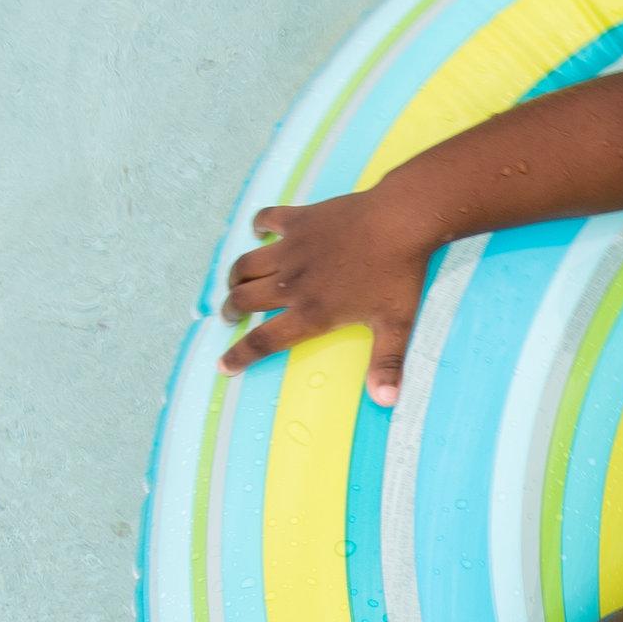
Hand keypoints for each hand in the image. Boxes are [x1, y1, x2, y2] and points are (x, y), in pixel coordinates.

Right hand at [220, 191, 433, 402]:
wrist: (400, 220)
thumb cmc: (398, 274)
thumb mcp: (396, 325)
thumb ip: (386, 363)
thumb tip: (385, 401)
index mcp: (312, 312)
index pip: (264, 340)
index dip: (239, 355)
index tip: (222, 365)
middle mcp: (292, 282)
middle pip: (244, 299)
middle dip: (231, 310)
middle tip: (231, 315)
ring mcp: (292, 248)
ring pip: (246, 264)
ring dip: (236, 276)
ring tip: (236, 283)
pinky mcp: (299, 220)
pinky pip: (267, 219)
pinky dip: (258, 225)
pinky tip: (258, 230)